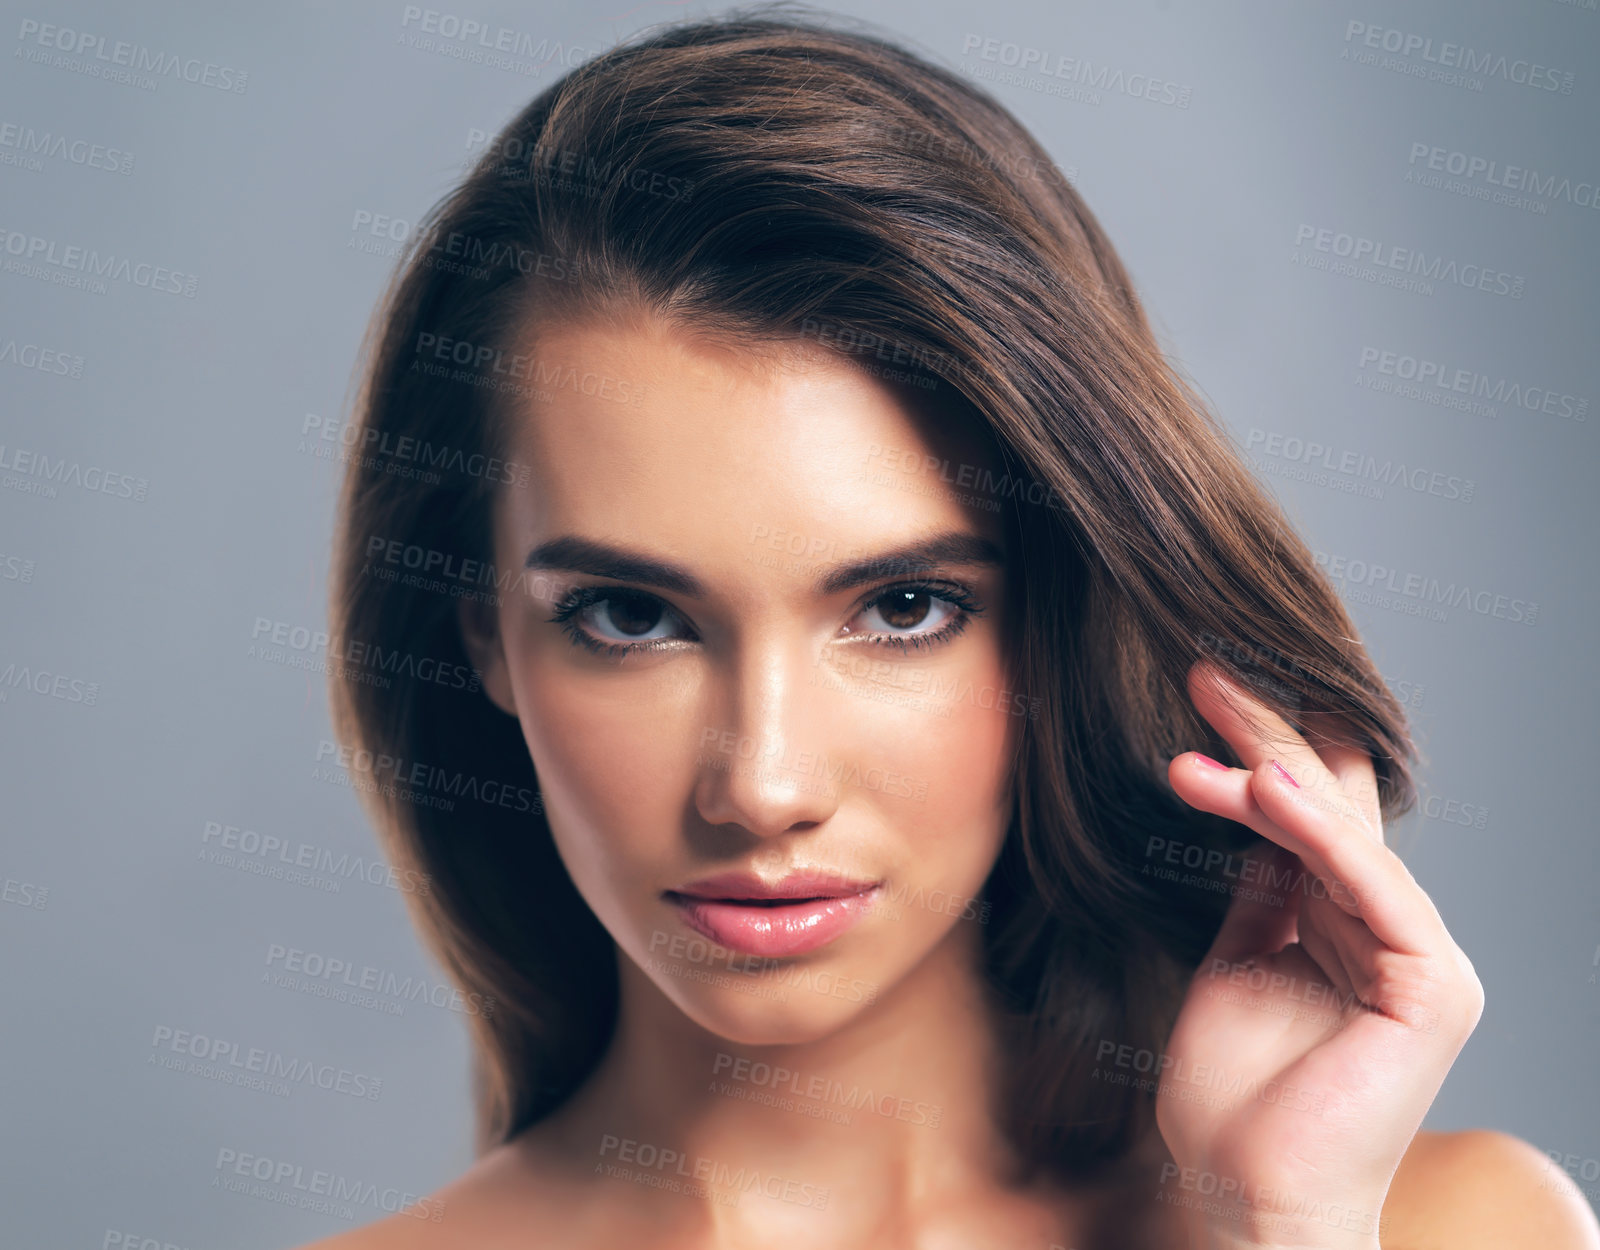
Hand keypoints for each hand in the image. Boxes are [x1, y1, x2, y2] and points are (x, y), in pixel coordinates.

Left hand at [1154, 661, 1483, 1248]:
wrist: (1246, 1197)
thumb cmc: (1235, 1099)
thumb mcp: (1234, 962)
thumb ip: (1256, 890)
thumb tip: (1243, 803)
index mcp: (1347, 924)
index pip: (1307, 813)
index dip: (1259, 747)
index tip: (1200, 689)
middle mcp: (1389, 931)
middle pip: (1329, 805)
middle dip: (1266, 730)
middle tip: (1205, 669)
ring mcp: (1418, 957)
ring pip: (1342, 833)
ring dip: (1271, 765)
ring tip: (1214, 705)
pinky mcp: (1431, 988)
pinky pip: (1368, 887)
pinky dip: (1316, 833)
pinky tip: (1263, 784)